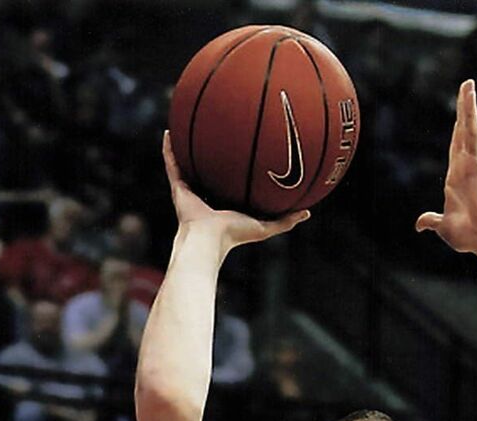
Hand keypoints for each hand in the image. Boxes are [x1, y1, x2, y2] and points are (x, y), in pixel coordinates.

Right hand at [162, 131, 308, 250]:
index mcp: (224, 204)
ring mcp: (191, 191)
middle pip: (209, 170)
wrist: (208, 241)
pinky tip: (169, 131)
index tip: (241, 151)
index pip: (229, 183)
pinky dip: (169, 149)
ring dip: (187, 147)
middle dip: (211, 154)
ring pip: (188, 164)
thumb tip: (308, 212)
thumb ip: (285, 220)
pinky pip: (172, 164)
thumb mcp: (265, 226)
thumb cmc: (235, 236)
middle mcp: (206, 195)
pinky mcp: (178, 188)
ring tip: (187, 124)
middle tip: (217, 131)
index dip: (233, 170)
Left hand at [416, 81, 476, 256]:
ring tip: (468, 84)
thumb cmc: (470, 236)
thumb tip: (420, 224)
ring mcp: (472, 163)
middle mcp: (465, 167)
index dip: (457, 130)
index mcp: (456, 178)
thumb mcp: (444, 227)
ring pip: (468, 128)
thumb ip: (432, 220)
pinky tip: (470, 98)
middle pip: (462, 132)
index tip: (458, 115)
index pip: (455, 148)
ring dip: (468, 105)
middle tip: (465, 87)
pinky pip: (473, 134)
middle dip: (463, 110)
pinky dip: (471, 115)